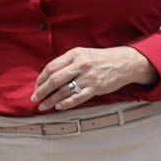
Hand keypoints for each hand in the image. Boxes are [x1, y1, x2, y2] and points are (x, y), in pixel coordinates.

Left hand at [33, 46, 153, 112]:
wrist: (125, 62)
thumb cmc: (102, 59)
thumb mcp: (83, 54)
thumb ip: (67, 62)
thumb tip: (49, 75)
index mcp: (74, 54)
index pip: (51, 67)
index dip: (41, 78)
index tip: (36, 86)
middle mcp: (80, 65)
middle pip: (54, 79)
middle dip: (41, 90)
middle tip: (35, 98)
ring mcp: (88, 77)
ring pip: (63, 90)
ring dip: (51, 100)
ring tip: (43, 105)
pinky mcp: (96, 87)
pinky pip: (77, 98)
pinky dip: (66, 103)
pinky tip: (59, 106)